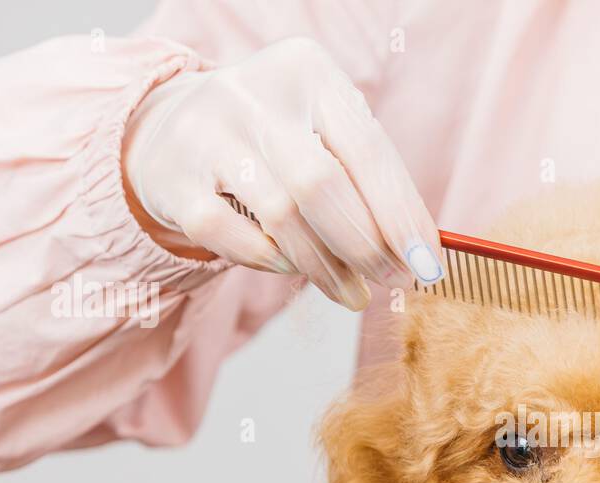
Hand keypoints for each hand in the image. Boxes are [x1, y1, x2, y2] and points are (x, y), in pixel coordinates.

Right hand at [122, 37, 442, 308]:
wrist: (172, 129)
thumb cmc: (275, 140)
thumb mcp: (323, 133)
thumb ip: (369, 181)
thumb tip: (420, 252)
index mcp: (306, 72)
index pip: (366, 150)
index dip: (401, 215)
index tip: (427, 264)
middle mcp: (252, 94)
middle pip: (323, 185)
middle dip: (367, 247)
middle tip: (393, 282)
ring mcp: (206, 134)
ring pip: (282, 217)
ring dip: (326, 269)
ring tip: (352, 293)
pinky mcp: (173, 179)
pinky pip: (233, 239)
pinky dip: (271, 261)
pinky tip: (290, 266)